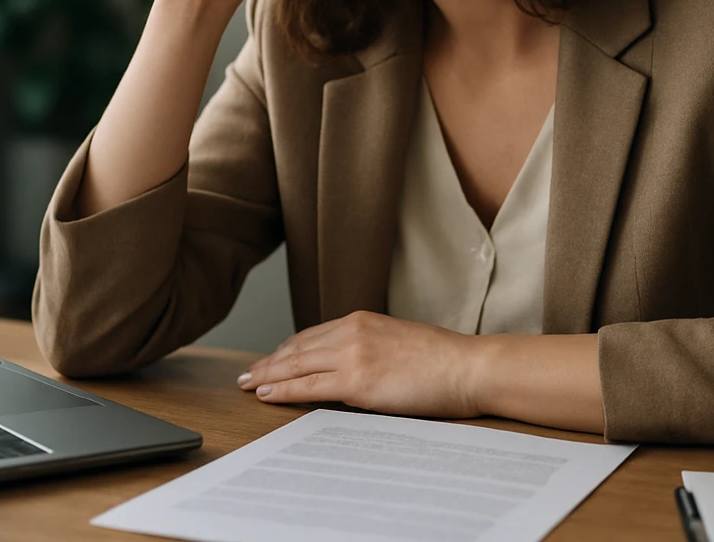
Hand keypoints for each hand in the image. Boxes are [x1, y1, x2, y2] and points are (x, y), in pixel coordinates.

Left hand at [236, 310, 483, 418]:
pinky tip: (267, 394)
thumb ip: (367, 349)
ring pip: (296, 366)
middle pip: (296, 349)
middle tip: (245, 374)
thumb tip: (345, 368)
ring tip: (248, 384)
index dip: (285, 350)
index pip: (311, 335)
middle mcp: (351, 332)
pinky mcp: (357, 382)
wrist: (467, 367)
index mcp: (361, 320)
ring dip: (267, 376)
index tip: (269, 359)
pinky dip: (282, 390)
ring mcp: (352, 356)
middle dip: (268, 363)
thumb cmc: (442, 361)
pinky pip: (308, 388)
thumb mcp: (396, 342)